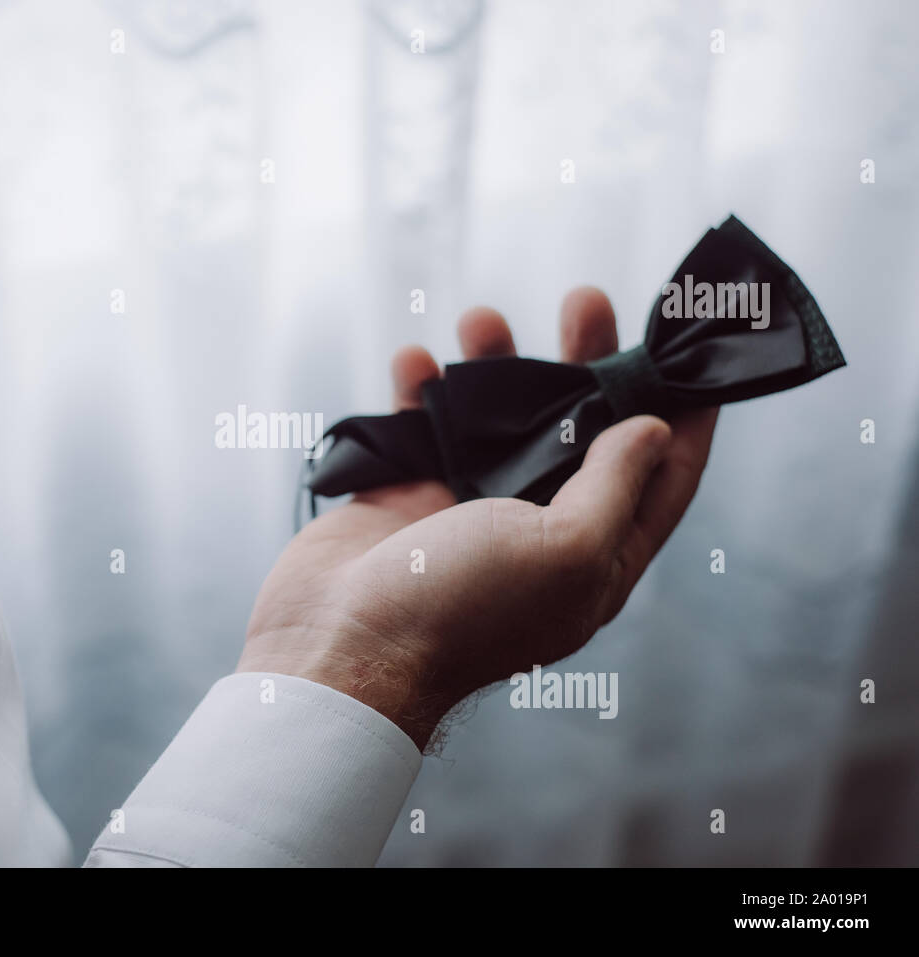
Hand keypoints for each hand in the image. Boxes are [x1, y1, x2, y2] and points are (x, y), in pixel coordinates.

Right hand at [237, 288, 717, 749]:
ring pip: (497, 421)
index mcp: (593, 558)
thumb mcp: (566, 553)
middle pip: (579, 432)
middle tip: (585, 301)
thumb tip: (654, 431)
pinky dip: (419, 391)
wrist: (341, 645)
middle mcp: (537, 532)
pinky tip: (415, 360)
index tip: (692, 352)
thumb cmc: (460, 609)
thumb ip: (614, 487)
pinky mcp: (407, 498)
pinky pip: (421, 428)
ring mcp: (468, 512)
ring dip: (495, 366)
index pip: (658, 478)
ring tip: (481, 317)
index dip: (684, 416)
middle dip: (586, 363)